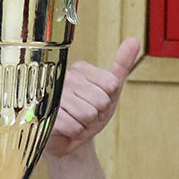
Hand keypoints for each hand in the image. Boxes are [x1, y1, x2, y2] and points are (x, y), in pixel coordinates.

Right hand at [47, 37, 140, 157]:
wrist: (70, 138)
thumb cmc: (90, 111)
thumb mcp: (110, 88)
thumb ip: (121, 64)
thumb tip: (134, 40)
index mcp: (80, 69)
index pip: (110, 84)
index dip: (108, 99)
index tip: (96, 101)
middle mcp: (64, 78)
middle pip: (101, 101)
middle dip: (98, 115)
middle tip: (86, 114)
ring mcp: (52, 96)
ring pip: (88, 114)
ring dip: (86, 125)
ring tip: (77, 121)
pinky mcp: (44, 114)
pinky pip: (74, 126)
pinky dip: (75, 132)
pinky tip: (67, 128)